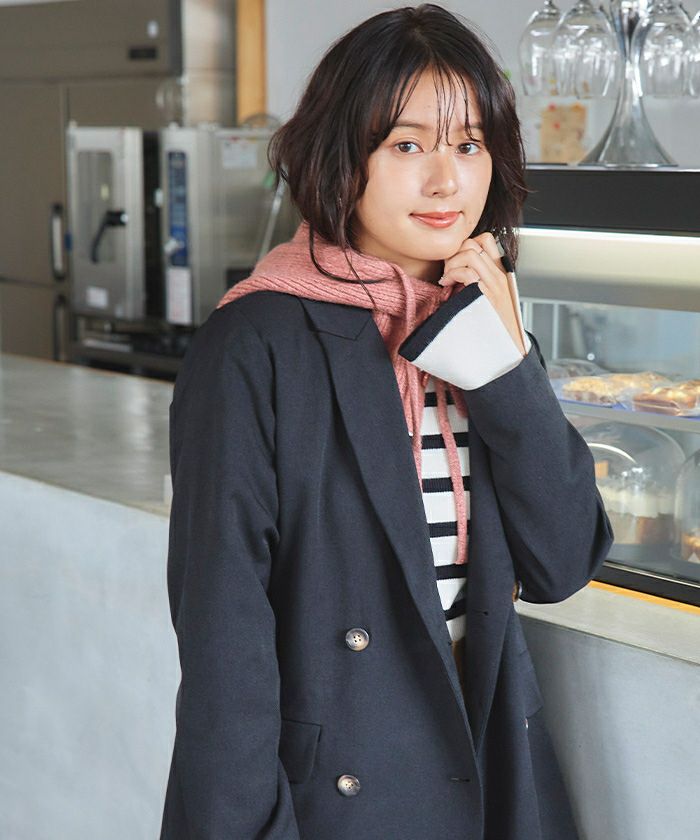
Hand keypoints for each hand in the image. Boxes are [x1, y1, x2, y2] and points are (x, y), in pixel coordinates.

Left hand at [439, 232, 526, 355]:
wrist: (509, 349)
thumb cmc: (495, 327)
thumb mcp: (492, 299)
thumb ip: (481, 282)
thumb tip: (457, 272)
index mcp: (502, 273)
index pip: (486, 239)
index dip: (466, 244)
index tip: (455, 261)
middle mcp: (500, 275)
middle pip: (473, 243)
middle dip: (454, 252)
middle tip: (447, 270)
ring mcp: (494, 285)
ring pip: (469, 253)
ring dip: (451, 263)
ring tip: (447, 279)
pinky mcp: (485, 296)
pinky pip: (467, 272)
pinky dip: (451, 274)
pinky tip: (446, 285)